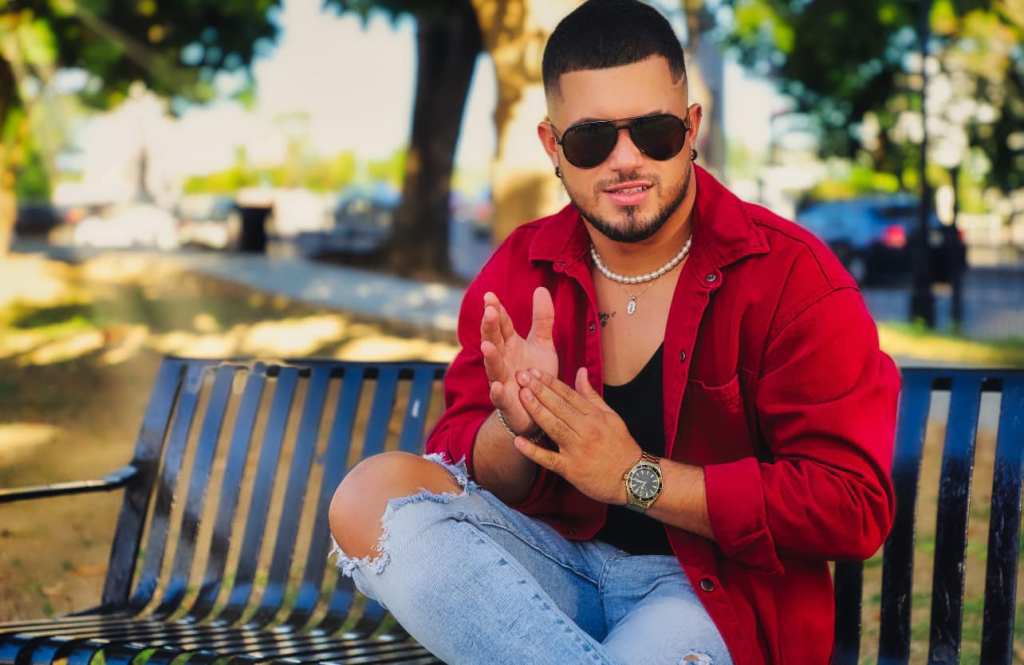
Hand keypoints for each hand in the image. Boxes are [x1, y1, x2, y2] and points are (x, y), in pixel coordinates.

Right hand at [480, 288, 557, 434]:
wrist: (537, 409)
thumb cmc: (536, 374)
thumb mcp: (543, 344)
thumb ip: (542, 319)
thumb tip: (542, 288)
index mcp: (510, 344)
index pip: (502, 324)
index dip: (496, 311)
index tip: (490, 296)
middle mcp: (502, 360)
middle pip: (494, 341)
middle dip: (490, 328)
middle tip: (488, 312)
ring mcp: (502, 380)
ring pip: (493, 367)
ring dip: (490, 357)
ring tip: (487, 346)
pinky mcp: (506, 402)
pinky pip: (500, 397)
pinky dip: (497, 392)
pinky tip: (496, 386)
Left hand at [512, 367, 641, 504]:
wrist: (634, 479)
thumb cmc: (621, 446)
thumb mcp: (611, 416)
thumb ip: (591, 395)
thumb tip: (580, 371)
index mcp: (595, 416)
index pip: (569, 395)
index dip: (550, 382)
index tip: (534, 371)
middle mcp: (586, 430)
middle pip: (559, 407)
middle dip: (539, 390)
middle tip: (521, 377)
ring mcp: (578, 450)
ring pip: (554, 427)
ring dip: (536, 411)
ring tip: (521, 396)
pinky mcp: (571, 470)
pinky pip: (549, 459)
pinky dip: (533, 451)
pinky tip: (518, 441)